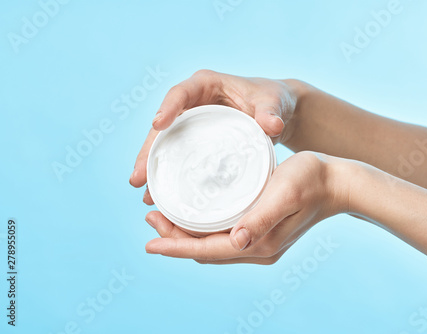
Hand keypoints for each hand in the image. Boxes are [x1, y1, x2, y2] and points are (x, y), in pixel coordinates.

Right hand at [129, 69, 301, 204]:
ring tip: (146, 194)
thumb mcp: (273, 102)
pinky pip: (178, 157)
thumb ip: (271, 111)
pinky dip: (170, 175)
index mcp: (205, 85)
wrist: (277, 113)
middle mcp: (193, 104)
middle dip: (149, 151)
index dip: (167, 107)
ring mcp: (192, 124)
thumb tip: (272, 126)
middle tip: (138, 177)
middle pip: (164, 126)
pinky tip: (163, 198)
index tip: (157, 124)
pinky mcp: (197, 142)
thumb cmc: (273, 100)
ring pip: (165, 145)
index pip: (180, 93)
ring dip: (153, 169)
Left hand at [144, 151, 351, 263]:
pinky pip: (223, 236)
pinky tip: (194, 214)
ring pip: (212, 245)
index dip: (176, 246)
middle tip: (151, 217)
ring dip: (186, 234)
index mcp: (258, 243)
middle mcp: (256, 248)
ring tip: (164, 215)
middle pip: (205, 250)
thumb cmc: (311, 181)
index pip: (207, 251)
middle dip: (175, 239)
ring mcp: (259, 242)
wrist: (336, 182)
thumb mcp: (284, 193)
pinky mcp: (261, 231)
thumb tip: (236, 242)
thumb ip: (260, 218)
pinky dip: (203, 229)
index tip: (149, 241)